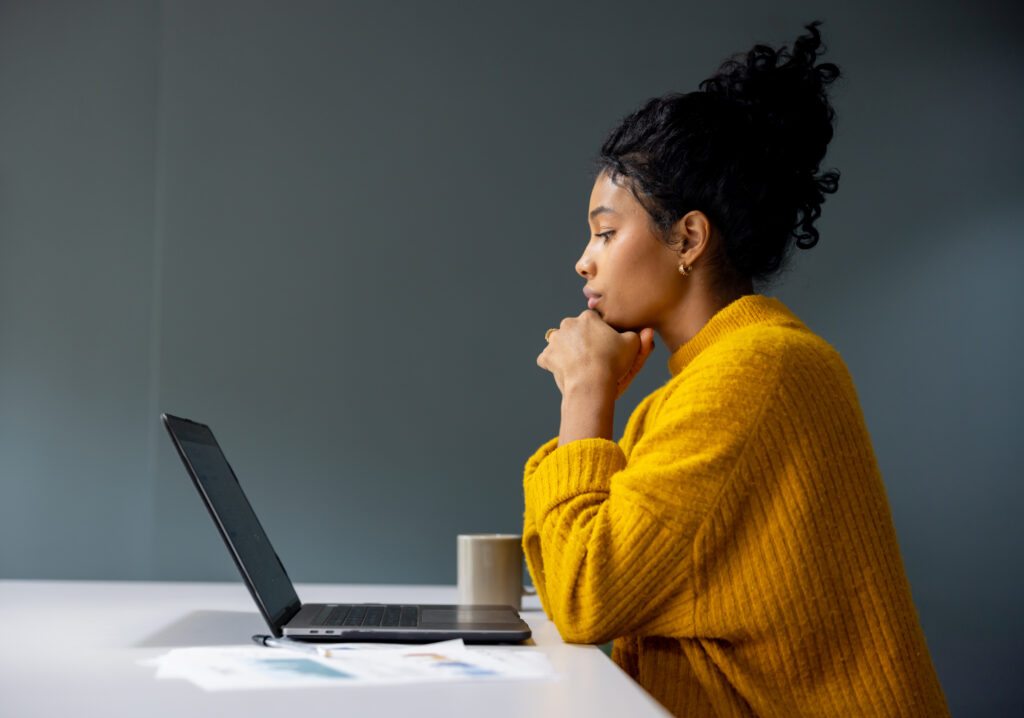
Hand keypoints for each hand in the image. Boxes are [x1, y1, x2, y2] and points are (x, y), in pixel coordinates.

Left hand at [537, 311, 655, 399]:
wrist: (592, 382)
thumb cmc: (614, 362)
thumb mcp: (633, 346)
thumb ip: (640, 337)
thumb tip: (647, 331)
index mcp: (587, 318)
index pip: (594, 324)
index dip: (601, 336)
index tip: (606, 348)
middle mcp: (568, 324)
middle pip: (575, 332)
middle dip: (582, 342)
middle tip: (593, 358)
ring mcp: (555, 341)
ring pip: (560, 344)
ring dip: (567, 351)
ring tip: (579, 366)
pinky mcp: (546, 357)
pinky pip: (548, 359)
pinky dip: (554, 365)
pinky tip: (565, 372)